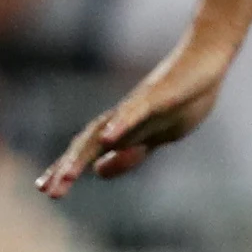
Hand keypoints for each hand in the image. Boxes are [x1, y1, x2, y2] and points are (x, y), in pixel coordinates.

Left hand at [40, 39, 234, 195]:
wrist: (207, 59)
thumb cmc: (185, 96)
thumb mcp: (158, 136)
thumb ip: (130, 154)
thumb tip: (98, 171)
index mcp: (125, 128)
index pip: (88, 150)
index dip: (66, 168)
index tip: (44, 189)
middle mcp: (123, 117)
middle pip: (89, 144)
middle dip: (68, 168)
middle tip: (49, 192)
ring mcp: (139, 105)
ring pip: (105, 131)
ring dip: (84, 153)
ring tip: (66, 175)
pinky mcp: (159, 95)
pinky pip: (136, 111)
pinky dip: (120, 125)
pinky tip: (107, 140)